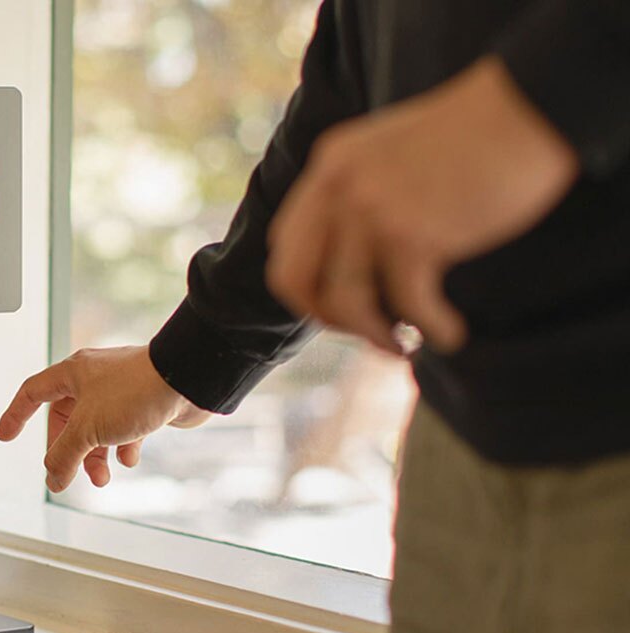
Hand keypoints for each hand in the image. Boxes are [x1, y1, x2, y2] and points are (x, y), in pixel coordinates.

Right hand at [0, 346, 209, 491]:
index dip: (16, 415)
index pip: (32, 393)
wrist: (186, 380)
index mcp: (72, 374)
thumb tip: (53, 478)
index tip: (5, 435)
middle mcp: (93, 379)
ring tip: (103, 477)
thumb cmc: (137, 390)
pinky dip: (123, 448)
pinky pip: (123, 430)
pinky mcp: (143, 402)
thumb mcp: (88, 428)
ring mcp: (119, 390)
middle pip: (67, 421)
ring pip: (96, 429)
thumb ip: (65, 456)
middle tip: (69, 474)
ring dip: (96, 457)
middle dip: (69, 451)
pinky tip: (129, 458)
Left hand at [266, 57, 579, 353]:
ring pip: (344, 302)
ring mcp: (372, 211)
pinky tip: (450, 333)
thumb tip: (356, 264)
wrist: (529, 107)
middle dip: (327, 318)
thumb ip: (363, 193)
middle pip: (294, 279)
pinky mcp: (415, 234)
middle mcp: (338, 187)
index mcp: (330, 165)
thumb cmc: (475, 136)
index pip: (284, 244)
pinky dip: (430, 328)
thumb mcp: (393, 152)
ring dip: (374, 334)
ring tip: (404, 344)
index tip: (342, 305)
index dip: (307, 286)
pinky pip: (408, 306)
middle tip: (367, 331)